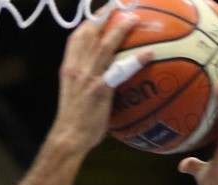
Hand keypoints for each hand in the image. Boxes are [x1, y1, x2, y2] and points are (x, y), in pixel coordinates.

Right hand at [48, 9, 141, 151]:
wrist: (67, 138)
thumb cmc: (75, 122)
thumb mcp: (75, 96)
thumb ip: (89, 83)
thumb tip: (108, 80)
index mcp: (69, 68)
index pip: (76, 37)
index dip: (90, 21)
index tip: (103, 12)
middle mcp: (76, 68)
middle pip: (89, 33)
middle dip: (105, 15)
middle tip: (121, 5)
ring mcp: (87, 78)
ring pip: (105, 45)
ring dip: (121, 29)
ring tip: (136, 18)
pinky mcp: (99, 90)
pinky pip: (120, 71)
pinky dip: (135, 60)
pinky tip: (150, 53)